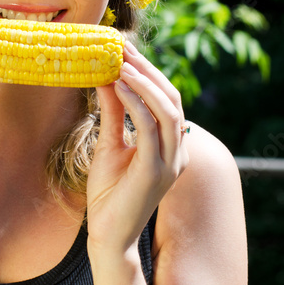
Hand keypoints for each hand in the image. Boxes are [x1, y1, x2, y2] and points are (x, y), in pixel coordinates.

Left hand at [86, 41, 188, 254]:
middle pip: (171, 98)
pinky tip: (119, 86)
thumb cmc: (108, 194)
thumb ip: (113, 112)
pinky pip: (150, 128)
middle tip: (122, 47)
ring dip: (144, 82)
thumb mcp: (109, 143)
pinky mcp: (156, 171)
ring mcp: (170, 162)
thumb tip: (106, 76)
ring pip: (168, 109)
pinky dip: (136, 103)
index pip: (166, 98)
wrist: (107, 236)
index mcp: (171, 145)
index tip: (124, 49)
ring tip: (121, 62)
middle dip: (148, 70)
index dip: (148, 71)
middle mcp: (177, 152)